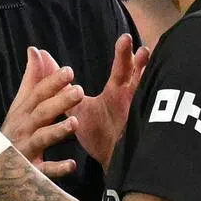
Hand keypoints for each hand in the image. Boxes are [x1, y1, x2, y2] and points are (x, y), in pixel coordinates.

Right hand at [2, 46, 83, 177]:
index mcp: (23, 112)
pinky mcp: (30, 171)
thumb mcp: (21, 104)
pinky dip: (57, 168)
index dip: (52, 82)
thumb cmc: (14, 130)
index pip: (38, 93)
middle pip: (41, 113)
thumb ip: (32, 78)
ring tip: (75, 122)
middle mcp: (23, 128)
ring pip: (41, 139)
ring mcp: (25, 150)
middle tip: (79, 91)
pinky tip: (72, 164)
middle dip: (59, 101)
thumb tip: (35, 50)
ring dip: (57, 130)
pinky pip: (44, 171)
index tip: (69, 71)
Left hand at [67, 34, 149, 168]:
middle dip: (140, 66)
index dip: (124, 54)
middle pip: (138, 79)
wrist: (107, 162)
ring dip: (150, 91)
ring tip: (152, 80)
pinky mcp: (142, 135)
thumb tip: (40, 56)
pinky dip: (156, 120)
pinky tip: (160, 110)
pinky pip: (151, 126)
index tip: (125, 38)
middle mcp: (133, 100)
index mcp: (119, 91)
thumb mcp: (77, 107)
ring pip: (149, 98)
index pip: (123, 68)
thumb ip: (61, 86)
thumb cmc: (97, 131)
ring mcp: (140, 116)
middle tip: (142, 50)